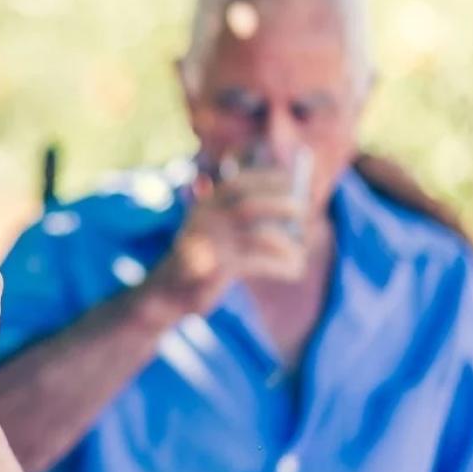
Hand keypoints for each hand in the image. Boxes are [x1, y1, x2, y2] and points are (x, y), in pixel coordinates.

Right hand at [143, 169, 306, 315]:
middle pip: (248, 206)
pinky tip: (294, 269)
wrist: (169, 292)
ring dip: (285, 242)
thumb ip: (239, 215)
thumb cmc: (202, 259)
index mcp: (204, 206)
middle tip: (304, 210)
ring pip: (257, 236)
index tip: (291, 180)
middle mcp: (205, 221)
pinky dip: (281, 266)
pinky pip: (258, 264)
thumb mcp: (214, 230)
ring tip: (301, 250)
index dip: (265, 179)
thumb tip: (291, 204)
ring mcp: (211, 245)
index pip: (237, 184)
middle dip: (281, 205)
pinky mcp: (218, 270)